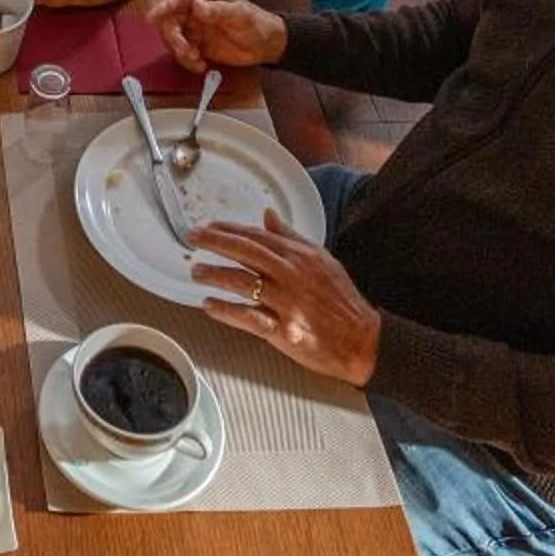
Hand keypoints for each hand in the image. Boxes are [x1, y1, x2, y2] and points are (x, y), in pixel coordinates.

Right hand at [145, 0, 287, 71]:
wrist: (266, 46)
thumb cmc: (256, 24)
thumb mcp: (240, 15)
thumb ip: (217, 11)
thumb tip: (196, 6)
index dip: (164, 7)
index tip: (153, 18)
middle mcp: (195, 11)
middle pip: (170, 20)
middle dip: (173, 38)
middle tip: (186, 51)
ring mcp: (194, 28)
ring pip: (173, 38)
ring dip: (180, 52)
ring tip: (197, 60)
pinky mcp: (197, 45)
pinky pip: (182, 53)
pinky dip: (187, 61)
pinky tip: (201, 66)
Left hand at [191, 207, 382, 388]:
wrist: (362, 340)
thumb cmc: (342, 300)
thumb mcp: (322, 259)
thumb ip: (292, 236)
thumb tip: (268, 214)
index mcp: (300, 256)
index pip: (258, 237)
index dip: (229, 230)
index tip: (207, 226)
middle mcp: (292, 275)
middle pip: (247, 253)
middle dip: (215, 242)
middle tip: (192, 238)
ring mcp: (287, 304)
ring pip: (243, 283)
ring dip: (215, 275)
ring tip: (195, 272)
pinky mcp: (284, 331)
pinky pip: (248, 318)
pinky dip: (226, 310)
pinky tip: (209, 305)